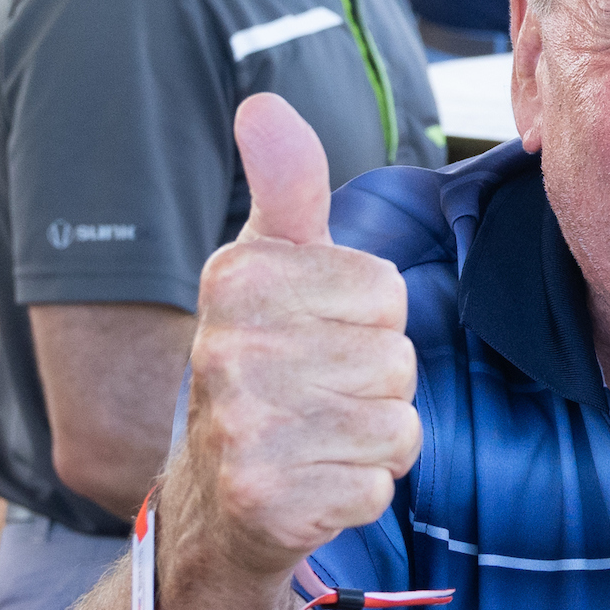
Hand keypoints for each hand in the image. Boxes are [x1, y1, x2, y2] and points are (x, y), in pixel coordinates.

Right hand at [171, 94, 420, 582]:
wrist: (212, 502)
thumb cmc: (261, 368)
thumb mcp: (267, 271)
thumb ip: (285, 188)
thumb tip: (263, 105)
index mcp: (236, 280)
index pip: (385, 289)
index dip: (366, 319)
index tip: (316, 336)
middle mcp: (229, 351)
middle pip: (397, 358)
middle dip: (374, 384)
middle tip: (317, 397)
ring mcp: (246, 431)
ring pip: (397, 423)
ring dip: (373, 438)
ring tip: (318, 438)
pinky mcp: (270, 503)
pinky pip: (380, 482)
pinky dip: (361, 489)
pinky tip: (314, 484)